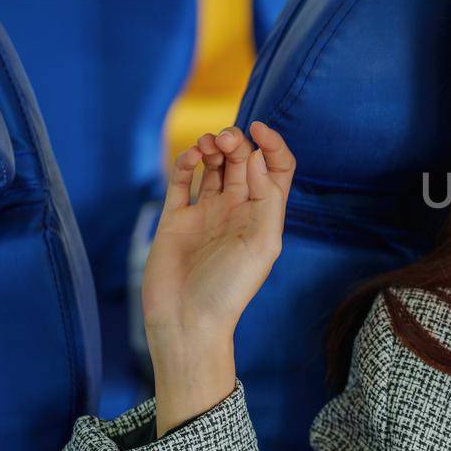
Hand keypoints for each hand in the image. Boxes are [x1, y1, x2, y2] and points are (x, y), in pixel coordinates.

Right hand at [143, 121, 294, 338]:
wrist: (187, 321)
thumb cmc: (230, 289)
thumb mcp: (262, 243)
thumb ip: (266, 198)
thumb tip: (257, 156)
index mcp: (263, 215)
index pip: (275, 168)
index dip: (271, 144)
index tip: (258, 129)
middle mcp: (236, 211)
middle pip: (242, 161)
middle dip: (235, 142)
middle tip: (225, 140)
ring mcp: (205, 214)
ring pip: (212, 166)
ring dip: (211, 147)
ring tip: (206, 145)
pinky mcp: (175, 220)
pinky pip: (181, 182)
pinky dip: (184, 163)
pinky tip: (189, 157)